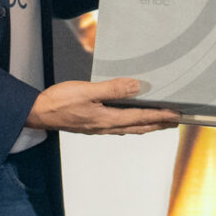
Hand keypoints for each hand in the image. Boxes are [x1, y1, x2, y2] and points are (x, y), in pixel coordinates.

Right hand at [27, 77, 179, 134]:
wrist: (39, 113)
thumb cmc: (60, 102)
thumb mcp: (88, 91)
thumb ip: (113, 89)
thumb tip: (136, 87)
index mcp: (108, 120)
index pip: (141, 118)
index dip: (160, 115)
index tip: (176, 114)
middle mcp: (106, 127)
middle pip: (139, 126)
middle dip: (158, 124)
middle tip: (175, 121)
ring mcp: (99, 128)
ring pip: (130, 127)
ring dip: (146, 124)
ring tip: (159, 121)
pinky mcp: (92, 124)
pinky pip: (119, 126)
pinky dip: (131, 123)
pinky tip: (130, 119)